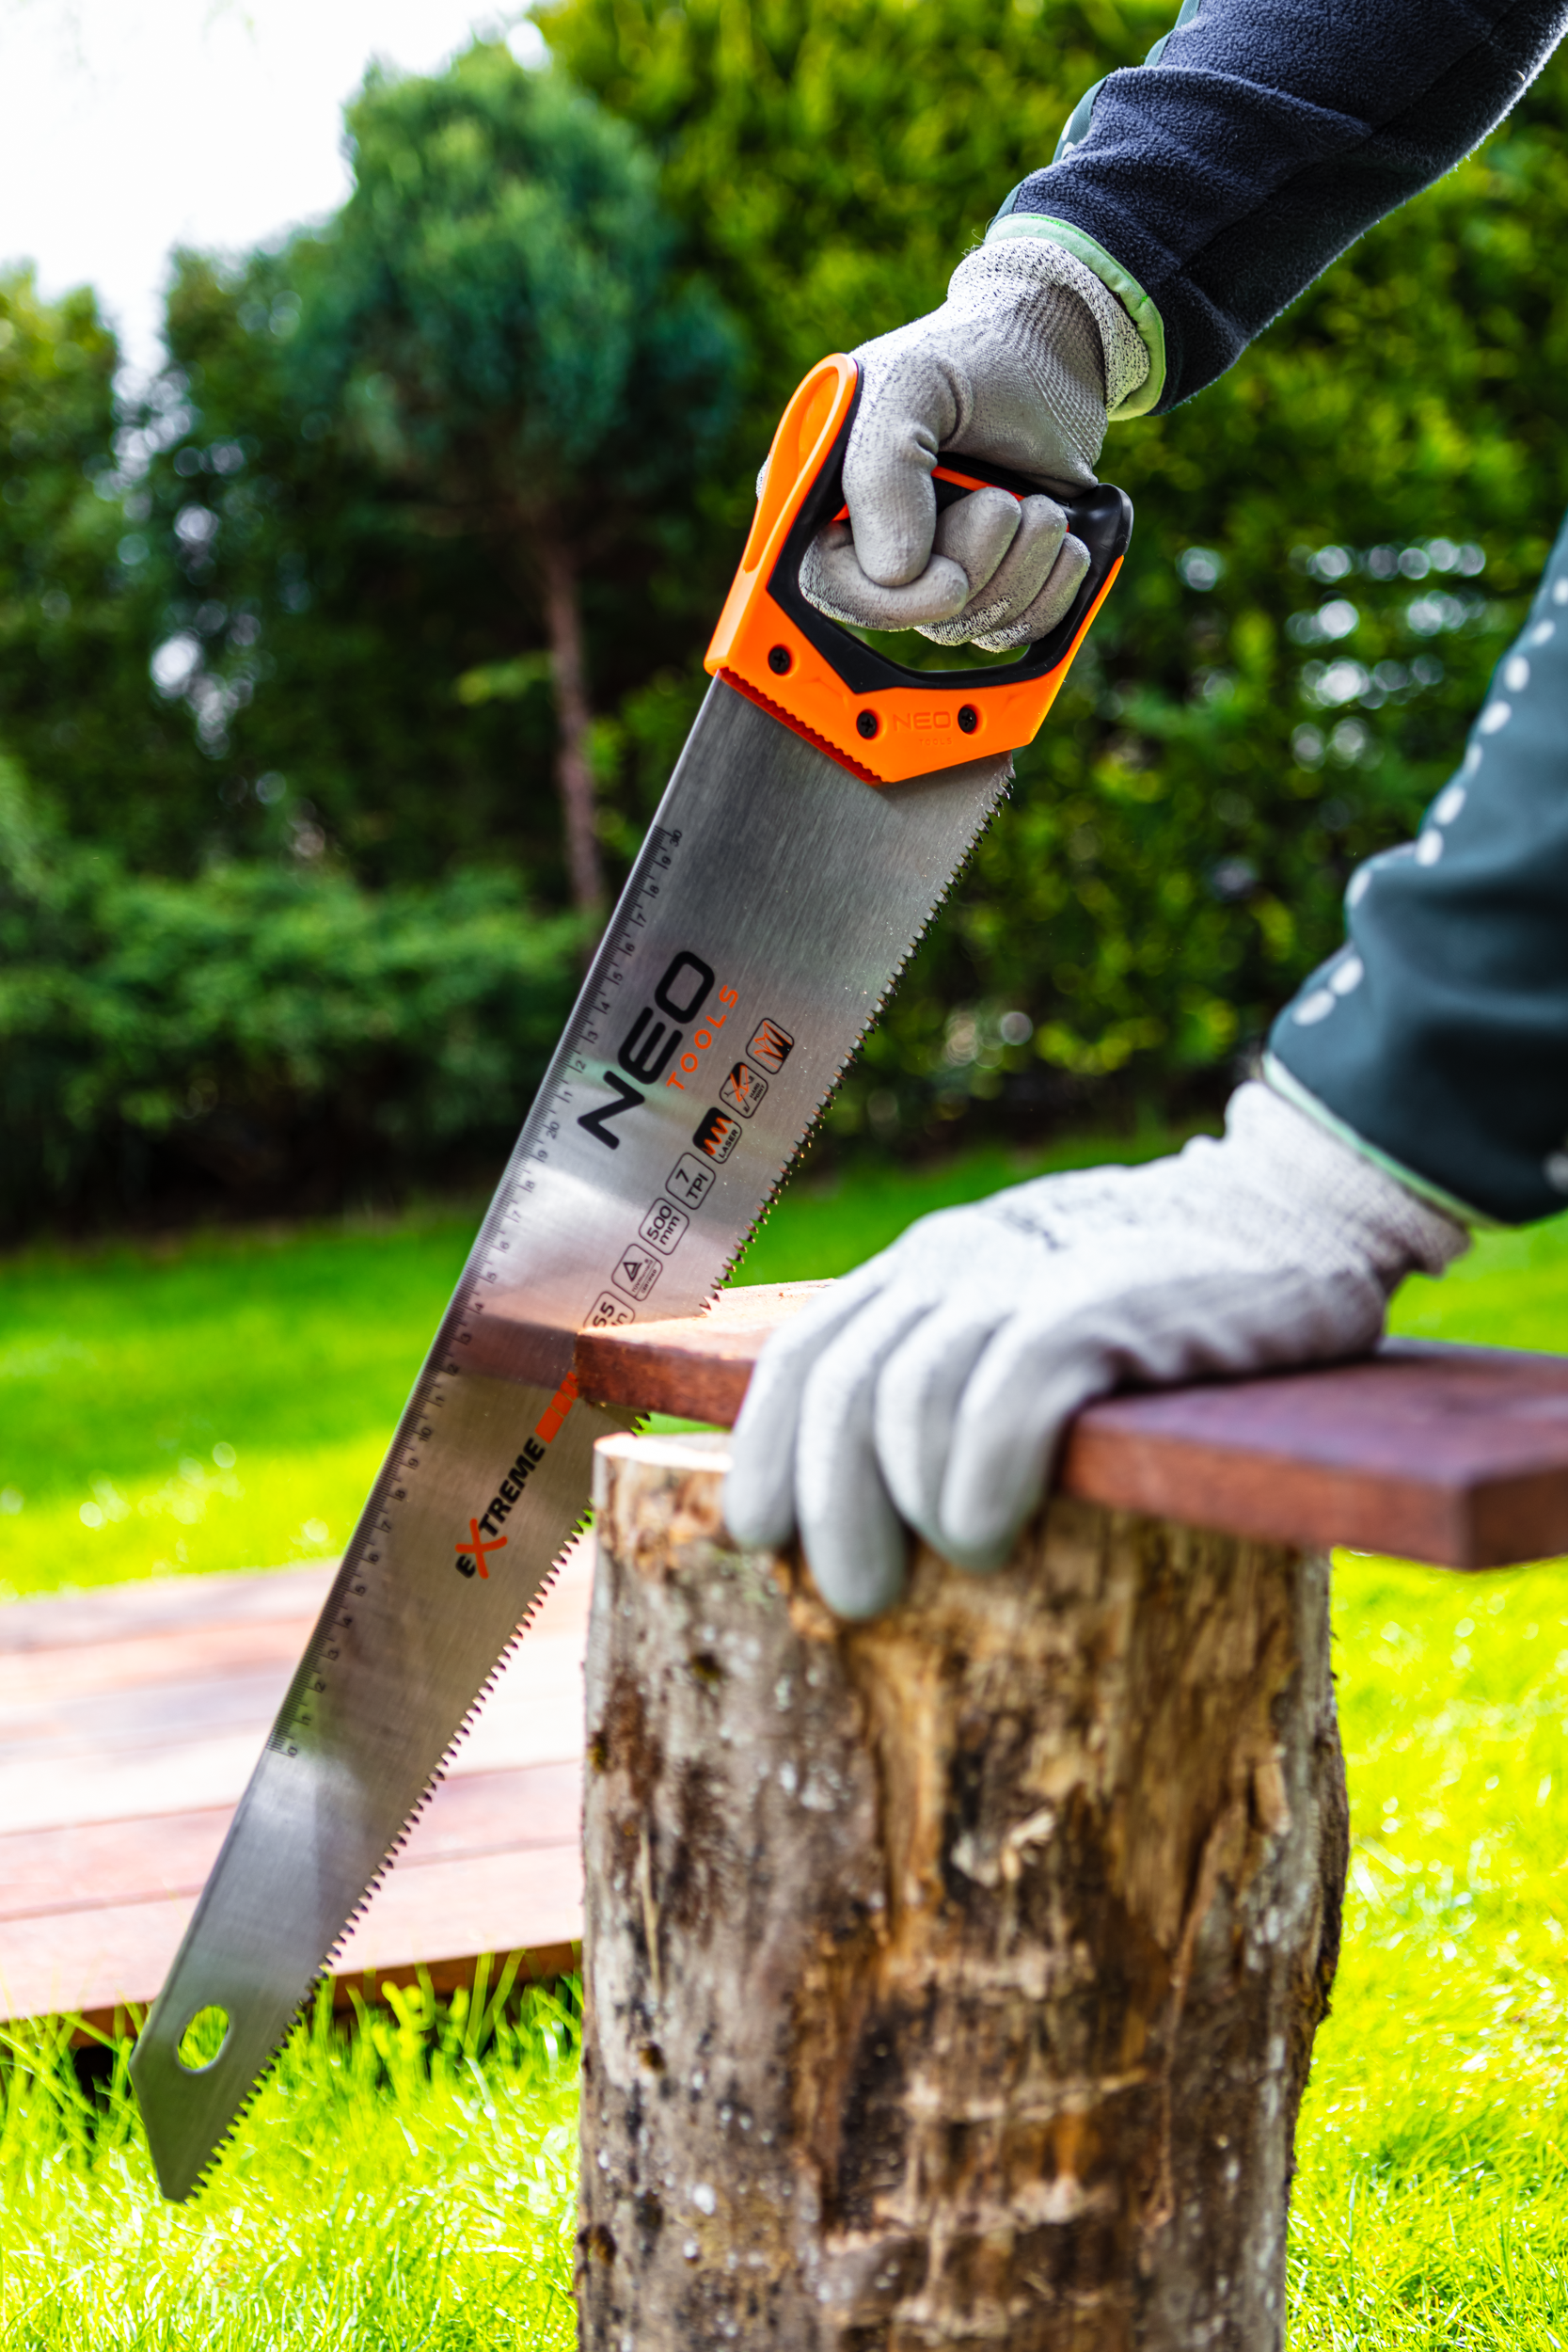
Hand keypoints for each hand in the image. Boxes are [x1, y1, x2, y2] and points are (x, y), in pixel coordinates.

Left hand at [723, 1085, 1467, 1617]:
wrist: (1297, 1210)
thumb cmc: (1166, 1295)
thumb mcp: (1036, 1310)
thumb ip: (961, 1366)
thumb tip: (886, 1500)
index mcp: (930, 1265)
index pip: (804, 1353)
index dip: (765, 1450)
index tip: (759, 1537)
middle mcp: (959, 1259)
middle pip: (843, 1388)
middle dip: (832, 1504)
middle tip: (858, 1594)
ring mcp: (1029, 1276)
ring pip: (910, 1399)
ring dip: (915, 1504)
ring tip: (962, 1559)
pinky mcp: (1104, 1304)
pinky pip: (1006, 1400)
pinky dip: (981, 1481)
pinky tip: (991, 1535)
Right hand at [799, 241, 1109, 650]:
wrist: (1057, 354)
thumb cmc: (973, 357)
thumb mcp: (911, 384)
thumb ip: (881, 471)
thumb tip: (893, 573)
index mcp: (822, 495)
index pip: (826, 586)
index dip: (888, 603)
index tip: (952, 581)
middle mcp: (867, 541)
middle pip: (906, 615)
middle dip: (974, 567)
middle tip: (1004, 502)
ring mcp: (929, 568)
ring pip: (965, 627)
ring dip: (1023, 566)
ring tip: (1039, 506)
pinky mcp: (987, 583)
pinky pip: (1012, 632)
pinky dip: (1051, 591)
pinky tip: (1063, 540)